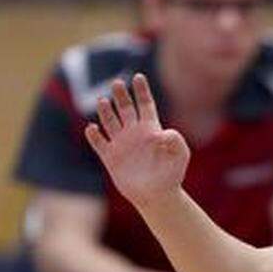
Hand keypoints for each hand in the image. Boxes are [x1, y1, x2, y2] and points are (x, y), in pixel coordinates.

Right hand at [84, 74, 189, 210]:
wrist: (157, 195)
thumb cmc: (172, 174)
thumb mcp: (180, 154)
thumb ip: (176, 140)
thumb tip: (162, 133)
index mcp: (151, 129)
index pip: (145, 104)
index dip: (141, 90)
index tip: (138, 77)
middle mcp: (134, 133)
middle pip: (125, 108)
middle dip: (121, 95)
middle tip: (117, 83)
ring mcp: (121, 143)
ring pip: (110, 121)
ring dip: (105, 111)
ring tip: (103, 101)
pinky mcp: (110, 157)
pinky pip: (99, 142)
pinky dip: (94, 135)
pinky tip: (92, 128)